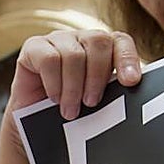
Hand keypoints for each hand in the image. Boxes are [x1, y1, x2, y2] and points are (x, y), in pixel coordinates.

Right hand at [8, 30, 142, 121]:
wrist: (33, 124)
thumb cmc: (69, 112)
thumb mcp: (96, 102)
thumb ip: (113, 93)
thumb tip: (130, 92)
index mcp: (103, 49)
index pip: (121, 41)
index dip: (127, 59)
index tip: (131, 82)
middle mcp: (81, 39)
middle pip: (98, 41)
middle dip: (97, 76)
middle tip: (91, 103)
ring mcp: (57, 40)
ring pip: (73, 54)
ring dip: (73, 87)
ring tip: (71, 111)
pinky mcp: (33, 47)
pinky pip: (49, 59)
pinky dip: (54, 83)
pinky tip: (55, 99)